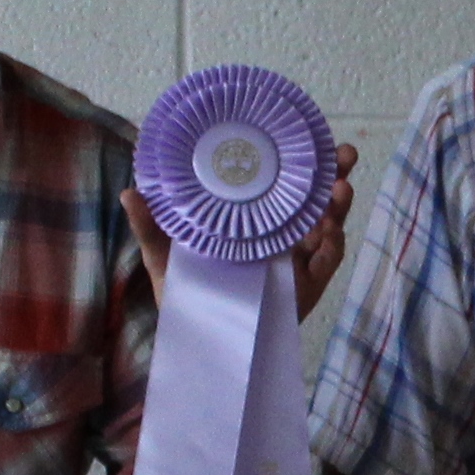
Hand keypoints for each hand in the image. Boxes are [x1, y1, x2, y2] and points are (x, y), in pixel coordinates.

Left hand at [119, 143, 357, 321]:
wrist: (195, 339)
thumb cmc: (184, 291)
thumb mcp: (164, 256)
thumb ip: (151, 228)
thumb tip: (129, 192)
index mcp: (254, 219)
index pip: (285, 184)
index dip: (304, 160)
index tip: (315, 134)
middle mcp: (281, 236)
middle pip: (317, 201)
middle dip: (336, 175)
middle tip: (346, 154)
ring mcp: (296, 262)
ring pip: (328, 229)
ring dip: (337, 209)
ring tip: (340, 192)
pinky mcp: (303, 289)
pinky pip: (325, 267)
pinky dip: (331, 250)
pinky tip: (329, 235)